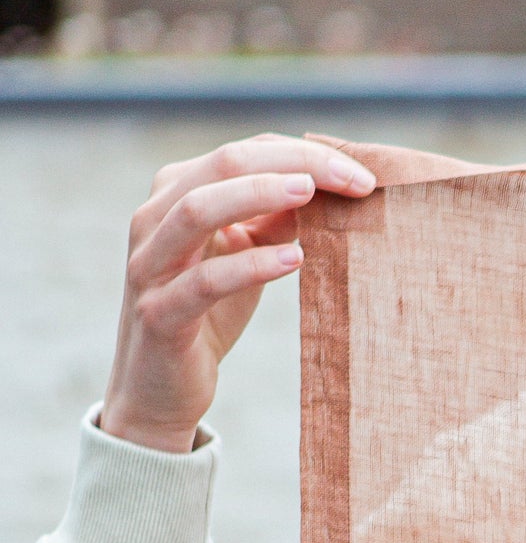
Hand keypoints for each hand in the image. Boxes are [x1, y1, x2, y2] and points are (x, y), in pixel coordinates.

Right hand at [99, 134, 377, 453]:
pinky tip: (295, 259)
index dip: (302, 153)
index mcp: (175, 195)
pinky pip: (203, 281)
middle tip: (351, 178)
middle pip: (223, 164)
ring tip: (311, 195)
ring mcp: (149, 265)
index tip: (359, 171)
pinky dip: (251, 265)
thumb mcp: (246, 257)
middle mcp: (153, 219)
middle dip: (293, 163)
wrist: (159, 390)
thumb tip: (329, 186)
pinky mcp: (158, 314)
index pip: (241, 153)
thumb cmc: (208, 314)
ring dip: (260, 195)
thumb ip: (275, 221)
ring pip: (198, 209)